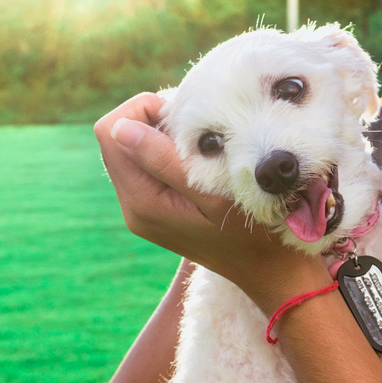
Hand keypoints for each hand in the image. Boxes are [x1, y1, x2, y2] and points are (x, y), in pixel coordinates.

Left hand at [93, 92, 330, 313]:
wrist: (270, 271)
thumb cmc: (253, 233)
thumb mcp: (214, 193)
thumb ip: (165, 161)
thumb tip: (121, 128)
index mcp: (141, 201)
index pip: (110, 132)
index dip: (144, 111)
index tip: (189, 119)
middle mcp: (133, 207)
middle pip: (116, 138)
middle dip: (152, 120)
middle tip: (199, 128)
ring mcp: (144, 210)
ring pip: (131, 149)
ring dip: (162, 134)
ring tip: (204, 144)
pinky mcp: (157, 209)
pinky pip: (146, 164)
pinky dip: (169, 150)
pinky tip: (203, 159)